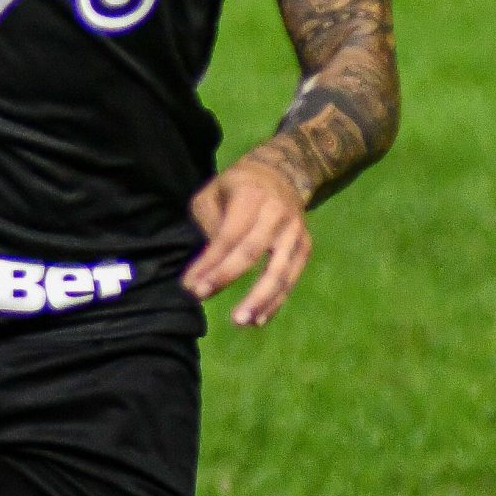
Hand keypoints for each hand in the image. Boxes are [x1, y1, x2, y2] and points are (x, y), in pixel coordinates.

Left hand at [181, 157, 311, 327]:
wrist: (282, 174)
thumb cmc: (236, 188)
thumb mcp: (212, 195)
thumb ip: (207, 227)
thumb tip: (203, 272)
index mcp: (250, 196)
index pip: (229, 235)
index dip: (211, 262)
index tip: (191, 286)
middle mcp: (276, 213)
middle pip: (252, 251)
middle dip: (226, 277)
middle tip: (202, 297)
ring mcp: (295, 231)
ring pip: (279, 270)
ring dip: (259, 299)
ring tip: (240, 321)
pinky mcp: (304, 246)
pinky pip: (291, 278)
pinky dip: (276, 301)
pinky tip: (259, 318)